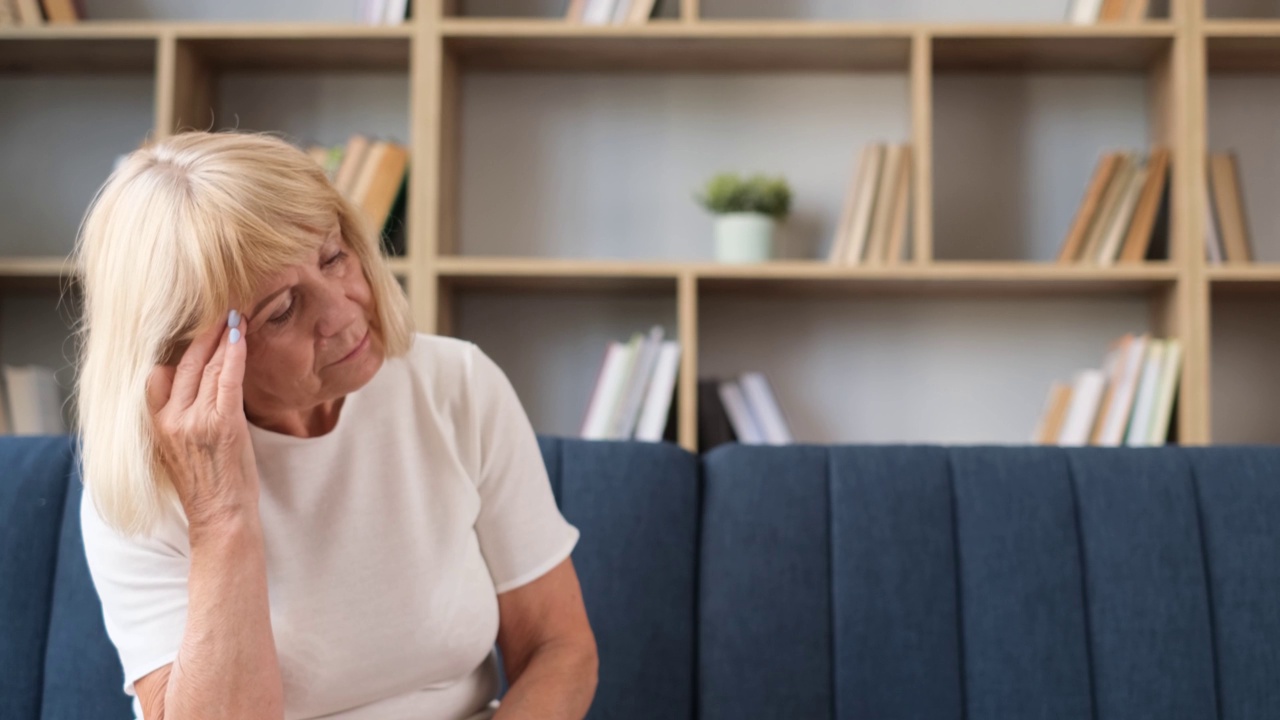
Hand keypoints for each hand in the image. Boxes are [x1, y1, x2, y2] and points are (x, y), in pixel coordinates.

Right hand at [147, 310, 257, 529]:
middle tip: (219, 311)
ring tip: (234, 316)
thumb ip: (182, 417)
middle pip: (185, 364)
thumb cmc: (207, 486)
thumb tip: (198, 385)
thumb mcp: (179, 449)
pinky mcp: (222, 423)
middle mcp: (171, 419)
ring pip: (208, 367)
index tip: (193, 330)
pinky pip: (228, 378)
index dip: (179, 350)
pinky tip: (241, 335)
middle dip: (203, 335)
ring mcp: (195, 420)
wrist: (220, 517)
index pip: (160, 375)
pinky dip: (235, 353)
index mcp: (156, 425)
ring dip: (223, 337)